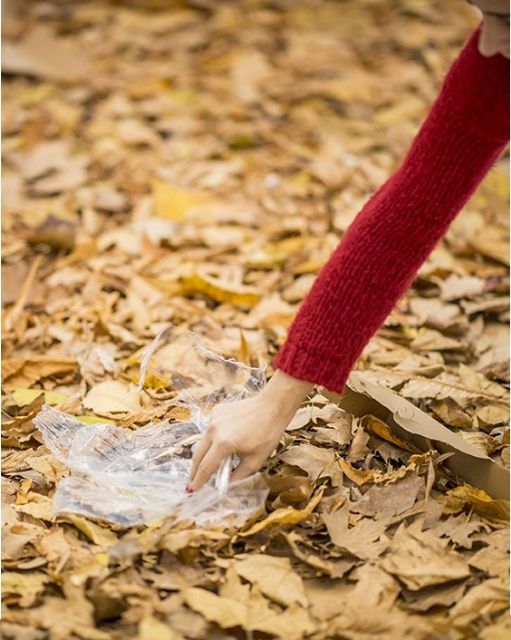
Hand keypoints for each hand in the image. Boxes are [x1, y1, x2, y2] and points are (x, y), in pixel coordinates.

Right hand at [188, 369, 312, 490]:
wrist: (272, 406)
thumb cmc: (267, 434)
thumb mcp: (255, 461)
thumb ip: (237, 476)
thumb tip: (224, 485)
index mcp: (223, 444)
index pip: (206, 468)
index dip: (198, 482)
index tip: (192, 491)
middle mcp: (214, 430)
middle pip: (198, 455)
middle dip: (195, 471)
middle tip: (193, 482)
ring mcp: (213, 418)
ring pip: (202, 442)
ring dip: (203, 455)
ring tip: (207, 465)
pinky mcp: (217, 411)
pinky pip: (210, 430)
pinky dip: (213, 439)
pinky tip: (224, 441)